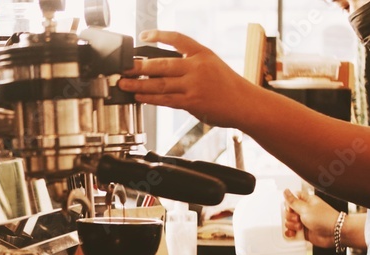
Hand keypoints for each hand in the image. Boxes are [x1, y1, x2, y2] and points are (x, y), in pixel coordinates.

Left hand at [117, 31, 256, 127]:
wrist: (245, 103)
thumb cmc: (228, 85)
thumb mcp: (212, 64)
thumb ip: (190, 64)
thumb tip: (162, 69)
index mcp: (202, 53)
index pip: (177, 38)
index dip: (158, 35)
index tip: (143, 36)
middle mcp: (197, 67)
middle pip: (162, 64)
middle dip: (139, 67)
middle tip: (124, 67)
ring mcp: (194, 85)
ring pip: (161, 84)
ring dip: (139, 85)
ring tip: (124, 84)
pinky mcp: (192, 103)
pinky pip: (166, 100)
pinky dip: (151, 99)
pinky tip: (140, 97)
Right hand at [282, 188, 340, 248]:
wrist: (335, 233)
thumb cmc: (325, 218)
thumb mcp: (306, 208)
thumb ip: (293, 201)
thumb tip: (286, 191)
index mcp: (306, 202)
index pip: (291, 199)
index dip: (288, 204)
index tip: (292, 208)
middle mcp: (304, 211)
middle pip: (288, 212)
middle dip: (290, 217)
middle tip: (298, 218)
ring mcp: (304, 222)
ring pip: (289, 223)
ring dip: (291, 226)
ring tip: (300, 227)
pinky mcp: (303, 232)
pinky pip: (292, 232)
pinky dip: (291, 234)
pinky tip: (294, 233)